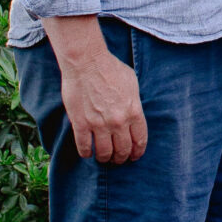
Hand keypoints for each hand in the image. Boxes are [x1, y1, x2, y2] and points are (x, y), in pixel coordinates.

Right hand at [47, 19, 147, 162]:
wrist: (87, 62)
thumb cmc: (110, 68)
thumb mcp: (132, 83)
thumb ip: (134, 102)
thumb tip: (134, 114)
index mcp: (134, 111)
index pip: (140, 140)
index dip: (138, 151)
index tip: (134, 156)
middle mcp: (118, 122)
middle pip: (123, 150)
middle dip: (122, 157)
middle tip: (118, 159)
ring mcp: (99, 124)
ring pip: (104, 153)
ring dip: (105, 158)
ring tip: (103, 158)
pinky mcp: (81, 124)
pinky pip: (84, 147)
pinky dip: (86, 153)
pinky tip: (87, 153)